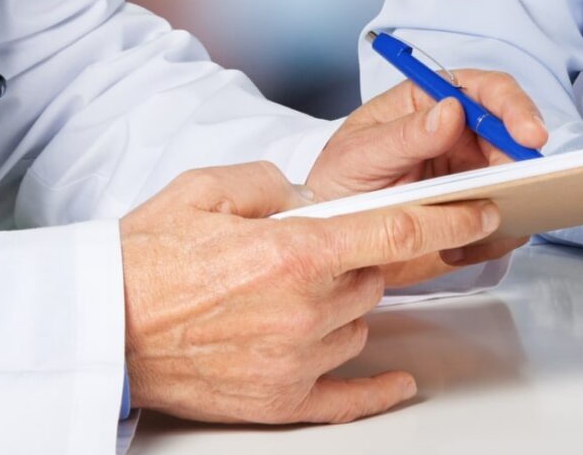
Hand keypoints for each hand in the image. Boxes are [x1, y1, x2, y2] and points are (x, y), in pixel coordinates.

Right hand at [120, 160, 500, 423]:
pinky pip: (349, 395)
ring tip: (288, 290)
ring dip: (345, 304)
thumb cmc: (147, 257)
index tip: (480, 208)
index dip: (449, 217)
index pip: (398, 229)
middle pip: (375, 276)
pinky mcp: (282, 400)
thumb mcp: (209, 187)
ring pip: (359, 324)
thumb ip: (273, 182)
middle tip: (315, 244)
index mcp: (295, 250)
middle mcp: (306, 308)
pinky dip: (377, 387)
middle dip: (360, 254)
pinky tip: (398, 379)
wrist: (102, 326)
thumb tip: (307, 197)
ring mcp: (297, 360)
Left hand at [308, 72, 548, 282]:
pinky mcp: (471, 216)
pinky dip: (491, 241)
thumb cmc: (335, 182)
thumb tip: (452, 110)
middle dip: (520, 162)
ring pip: (515, 183)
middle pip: (510, 138)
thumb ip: (405, 134)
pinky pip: (502, 227)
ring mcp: (468, 176)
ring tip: (477, 227)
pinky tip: (455, 250)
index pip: (483, 91)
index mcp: (428, 103)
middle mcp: (456, 135)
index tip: (527, 134)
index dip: (513, 107)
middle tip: (520, 188)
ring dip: (510, 206)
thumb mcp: (360, 154)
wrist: (324, 237)